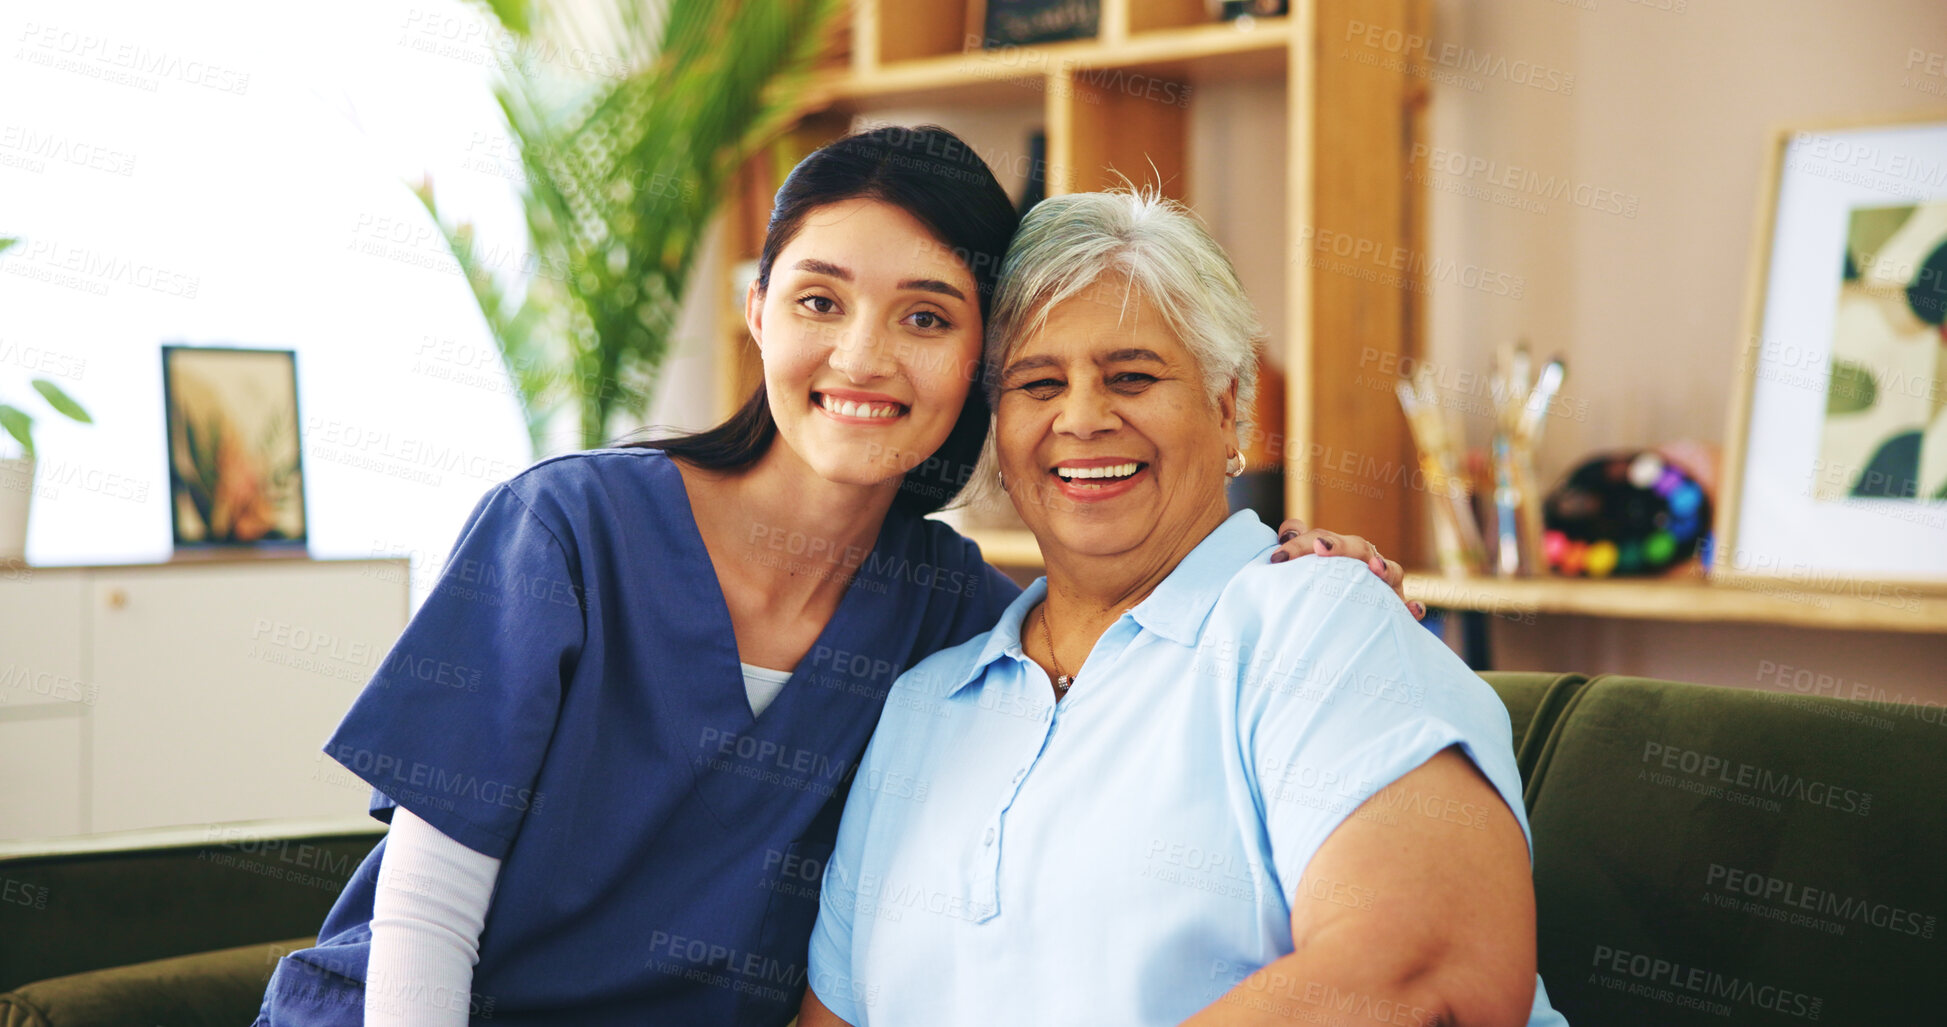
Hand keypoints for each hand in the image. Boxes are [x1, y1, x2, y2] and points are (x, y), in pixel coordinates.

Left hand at [1270, 517, 1424, 619]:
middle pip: (1357, 548)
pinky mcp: (1397, 607)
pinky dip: (1413, 607)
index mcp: (1340, 551)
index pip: (1320, 539)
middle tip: (1321, 547)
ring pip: (1392, 571)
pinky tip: (1413, 609)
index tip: (1277, 558)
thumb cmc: (1322, 587)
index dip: (1300, 544)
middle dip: (1339, 546)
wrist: (1344, 624)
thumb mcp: (1306, 566)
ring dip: (1385, 568)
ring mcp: (1384, 584)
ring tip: (1375, 568)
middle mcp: (1365, 563)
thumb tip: (1288, 531)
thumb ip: (1298, 544)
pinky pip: (1409, 606)